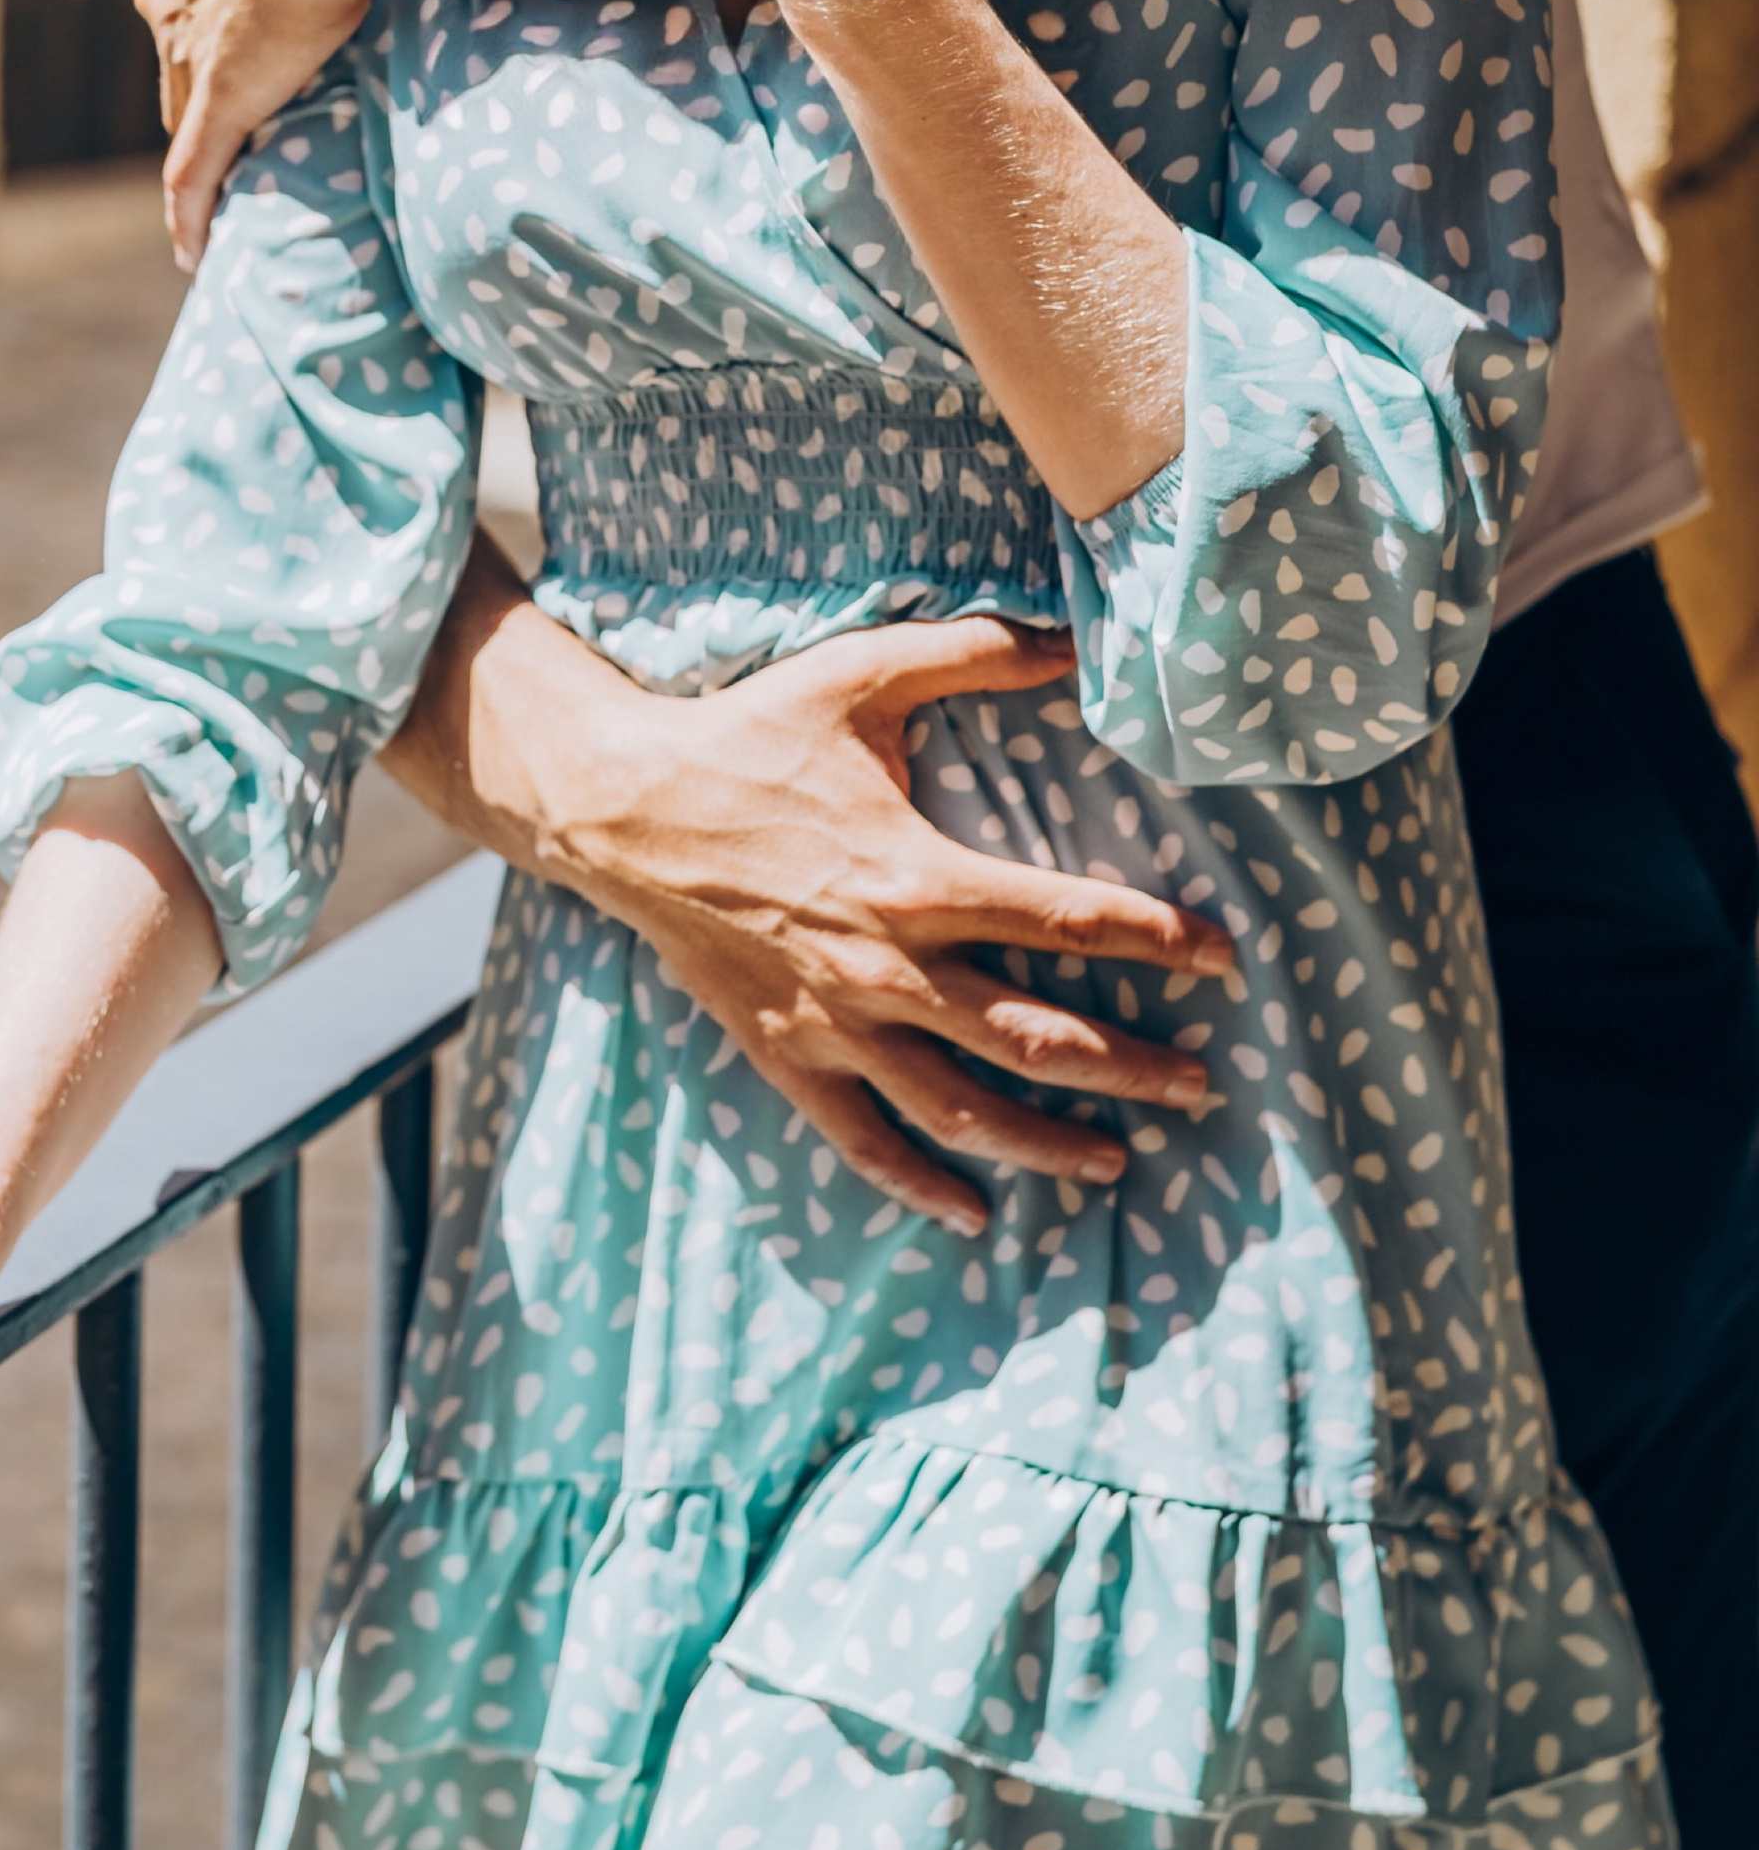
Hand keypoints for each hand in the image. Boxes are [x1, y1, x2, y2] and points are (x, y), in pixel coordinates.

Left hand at [120, 0, 377, 267]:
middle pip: (176, 29)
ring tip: (221, 154)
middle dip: (203, 48)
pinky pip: (196, 163)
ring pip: (183, 95)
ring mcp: (186, 39)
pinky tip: (186, 246)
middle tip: (248, 65)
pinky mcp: (225, 89)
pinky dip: (188, 207)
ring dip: (199, 125)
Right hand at [547, 613, 1234, 1237]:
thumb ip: (980, 652)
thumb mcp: (862, 674)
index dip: (1158, 938)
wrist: (623, 807)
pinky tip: (973, 1215)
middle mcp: (885, 965)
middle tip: (1200, 1086)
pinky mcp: (786, 1053)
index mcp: (916, 875)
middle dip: (1132, 1066)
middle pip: (1037, 1037)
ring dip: (1048, 1143)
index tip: (1225, 958)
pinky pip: (861, 1140)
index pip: (1067, 918)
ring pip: (962, 1107)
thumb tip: (1079, 635)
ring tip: (1118, 1161)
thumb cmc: (749, 735)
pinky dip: (918, 1186)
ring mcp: (835, 1022)